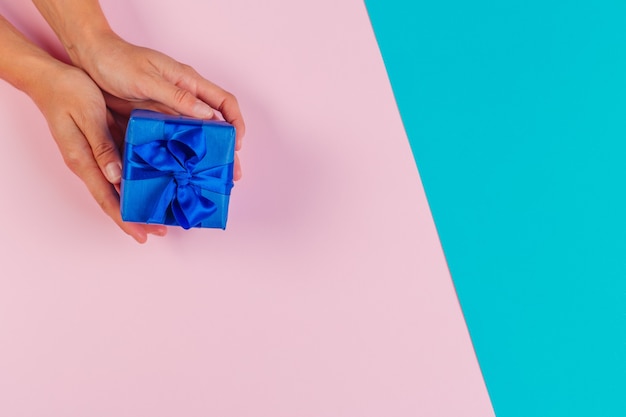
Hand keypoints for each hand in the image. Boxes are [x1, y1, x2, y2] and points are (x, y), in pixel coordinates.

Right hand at [29, 61, 166, 242]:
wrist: (50, 78)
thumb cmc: (68, 92)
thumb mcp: (89, 115)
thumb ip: (102, 145)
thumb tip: (116, 176)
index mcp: (83, 160)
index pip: (106, 199)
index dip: (125, 219)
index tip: (142, 235)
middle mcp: (88, 164)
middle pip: (113, 199)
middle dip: (134, 218)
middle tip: (160, 230)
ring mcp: (93, 157)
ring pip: (116, 188)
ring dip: (135, 203)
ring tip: (159, 214)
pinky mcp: (99, 147)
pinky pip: (118, 172)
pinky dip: (132, 183)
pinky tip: (149, 185)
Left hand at [76, 33, 243, 178]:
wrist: (90, 59)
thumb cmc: (118, 61)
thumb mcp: (147, 78)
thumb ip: (177, 96)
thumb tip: (208, 115)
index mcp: (188, 82)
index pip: (224, 101)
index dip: (236, 122)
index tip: (237, 143)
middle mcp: (184, 97)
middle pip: (215, 125)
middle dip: (225, 149)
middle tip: (231, 174)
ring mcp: (169, 110)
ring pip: (196, 136)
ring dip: (204, 157)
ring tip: (209, 180)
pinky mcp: (154, 121)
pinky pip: (173, 140)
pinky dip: (181, 157)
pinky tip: (180, 173)